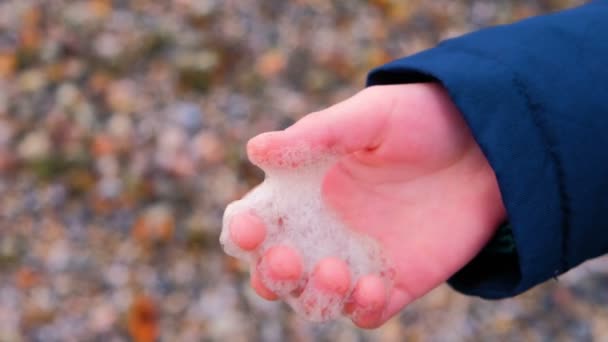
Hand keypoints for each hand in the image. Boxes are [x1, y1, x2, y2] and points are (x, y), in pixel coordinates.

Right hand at [228, 83, 505, 327]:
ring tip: (335, 271)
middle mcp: (326, 229)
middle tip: (287, 259)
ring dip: (313, 297)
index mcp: (306, 189)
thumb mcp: (371, 116)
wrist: (489, 143)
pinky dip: (362, 310)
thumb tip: (256, 149)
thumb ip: (318, 134)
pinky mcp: (399, 279)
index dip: (244, 231)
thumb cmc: (423, 118)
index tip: (250, 228)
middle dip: (270, 274)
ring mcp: (360, 258)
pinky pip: (368, 312)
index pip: (259, 221)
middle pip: (277, 271)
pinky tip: (375, 289)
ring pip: (315, 299)